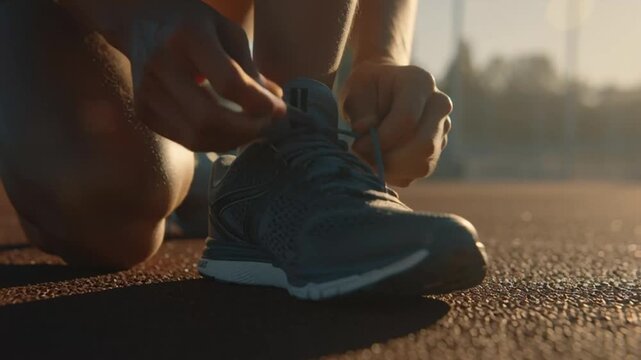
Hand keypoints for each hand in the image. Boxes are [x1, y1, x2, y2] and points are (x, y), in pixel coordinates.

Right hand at [60, 0, 285, 150]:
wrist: (140, 20)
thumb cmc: (193, 24)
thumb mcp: (227, 31)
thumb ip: (250, 67)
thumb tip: (276, 103)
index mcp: (188, 37)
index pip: (228, 82)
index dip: (258, 103)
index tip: (280, 110)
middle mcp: (161, 65)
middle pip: (208, 118)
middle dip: (246, 130)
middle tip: (267, 125)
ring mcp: (147, 91)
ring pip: (197, 137)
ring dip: (233, 140)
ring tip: (252, 129)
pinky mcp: (143, 111)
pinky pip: (186, 140)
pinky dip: (214, 142)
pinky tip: (229, 131)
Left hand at [341, 61, 452, 186]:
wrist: (380, 91)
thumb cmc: (366, 89)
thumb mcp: (356, 91)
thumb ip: (360, 109)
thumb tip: (365, 128)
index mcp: (420, 83)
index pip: (407, 119)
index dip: (381, 139)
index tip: (357, 144)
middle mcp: (439, 105)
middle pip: (424, 145)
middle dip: (390, 159)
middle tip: (364, 156)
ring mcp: (442, 130)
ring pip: (424, 164)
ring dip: (392, 169)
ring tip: (370, 159)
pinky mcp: (436, 150)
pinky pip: (418, 173)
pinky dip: (396, 174)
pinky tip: (380, 161)